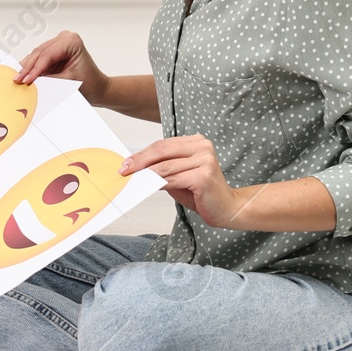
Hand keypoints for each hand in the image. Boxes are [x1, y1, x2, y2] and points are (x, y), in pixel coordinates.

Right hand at [15, 30, 109, 103]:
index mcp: (72, 41)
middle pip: (40, 53)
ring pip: (37, 55)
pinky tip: (22, 75)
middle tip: (17, 80)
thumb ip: (47, 80)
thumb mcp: (67, 82)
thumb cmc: (89, 84)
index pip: (48, 55)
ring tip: (17, 79)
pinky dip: (31, 68)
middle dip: (28, 68)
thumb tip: (29, 81)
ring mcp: (58, 43)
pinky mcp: (53, 51)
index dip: (35, 68)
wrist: (97, 88)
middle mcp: (65, 38)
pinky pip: (39, 59)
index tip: (26, 80)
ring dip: (27, 67)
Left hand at [121, 134, 247, 230]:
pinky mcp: (204, 176)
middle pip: (162, 151)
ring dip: (146, 174)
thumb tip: (136, 168)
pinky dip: (158, 183)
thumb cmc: (201, 192)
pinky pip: (173, 179)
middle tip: (124, 170)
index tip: (126, 163)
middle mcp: (202, 147)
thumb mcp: (179, 176)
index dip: (142, 154)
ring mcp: (205, 160)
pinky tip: (148, 186)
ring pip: (165, 166)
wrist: (227, 208)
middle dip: (140, 161)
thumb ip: (162, 169)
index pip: (163, 145)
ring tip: (132, 180)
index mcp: (197, 142)